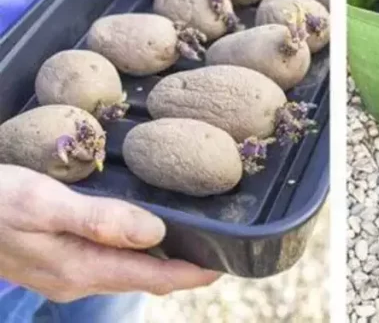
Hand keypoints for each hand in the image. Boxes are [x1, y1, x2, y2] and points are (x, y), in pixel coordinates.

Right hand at [0, 165, 219, 302]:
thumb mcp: (45, 206)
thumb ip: (101, 220)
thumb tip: (156, 233)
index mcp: (82, 269)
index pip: (153, 279)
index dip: (192, 273)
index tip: (227, 264)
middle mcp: (77, 279)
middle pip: (144, 277)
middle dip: (181, 267)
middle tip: (219, 246)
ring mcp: (63, 274)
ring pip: (125, 269)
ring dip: (157, 258)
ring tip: (191, 236)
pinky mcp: (52, 261)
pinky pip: (105, 260)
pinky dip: (131, 249)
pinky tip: (140, 229)